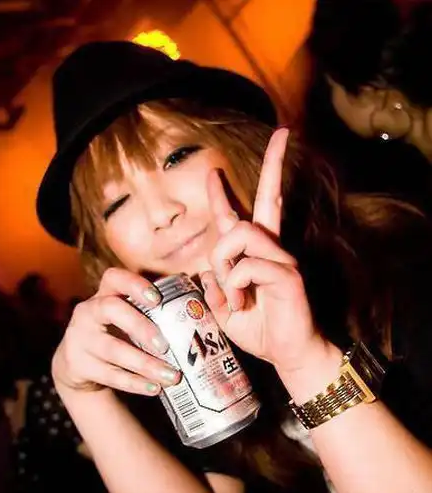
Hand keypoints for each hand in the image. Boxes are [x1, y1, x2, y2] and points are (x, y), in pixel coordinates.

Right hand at [52, 268, 180, 395]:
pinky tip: (154, 388)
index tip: (157, 299)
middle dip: (140, 326)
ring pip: (112, 349)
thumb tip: (202, 309)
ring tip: (172, 376)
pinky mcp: (77, 364)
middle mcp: (88, 311)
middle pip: (110, 309)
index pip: (114, 277)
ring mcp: (79, 338)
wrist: (77, 361)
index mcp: (104, 293)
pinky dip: (134, 383)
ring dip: (145, 364)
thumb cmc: (115, 332)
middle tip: (165, 345)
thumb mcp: (126, 316)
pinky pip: (108, 374)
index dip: (135, 285)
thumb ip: (152, 312)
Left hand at [202, 128, 339, 383]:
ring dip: (225, 262)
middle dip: (274, 165)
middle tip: (281, 137)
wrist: (287, 355)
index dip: (223, 195)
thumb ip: (214, 287)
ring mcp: (282, 259)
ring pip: (242, 234)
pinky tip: (242, 303)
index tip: (212, 173)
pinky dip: (235, 285)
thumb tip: (204, 270)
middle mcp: (272, 250)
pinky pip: (248, 265)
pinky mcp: (288, 275)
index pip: (240, 217)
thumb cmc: (258, 330)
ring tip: (231, 291)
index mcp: (256, 255)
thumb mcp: (224, 308)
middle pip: (268, 200)